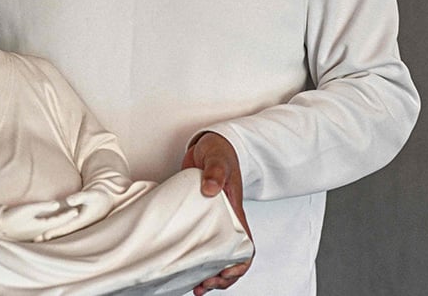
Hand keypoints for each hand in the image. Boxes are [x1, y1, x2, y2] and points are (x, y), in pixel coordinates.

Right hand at [0, 200, 80, 241]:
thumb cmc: (12, 216)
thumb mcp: (28, 209)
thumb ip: (43, 206)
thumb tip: (57, 204)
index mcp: (41, 226)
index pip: (59, 220)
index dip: (68, 215)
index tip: (76, 210)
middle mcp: (40, 232)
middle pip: (56, 225)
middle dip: (66, 220)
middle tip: (76, 213)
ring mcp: (35, 233)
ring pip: (51, 228)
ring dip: (59, 223)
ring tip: (67, 217)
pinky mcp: (30, 233)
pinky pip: (45, 229)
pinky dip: (51, 225)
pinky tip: (52, 223)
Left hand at [36, 188, 112, 241]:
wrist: (104, 201)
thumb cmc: (98, 197)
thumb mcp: (91, 195)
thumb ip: (80, 197)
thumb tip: (69, 200)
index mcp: (80, 221)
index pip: (65, 228)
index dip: (55, 231)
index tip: (44, 235)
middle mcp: (76, 225)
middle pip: (60, 233)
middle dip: (48, 237)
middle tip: (35, 241)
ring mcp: (74, 224)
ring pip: (59, 232)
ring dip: (48, 235)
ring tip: (35, 239)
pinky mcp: (72, 222)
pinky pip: (61, 227)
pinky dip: (52, 230)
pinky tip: (42, 232)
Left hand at [182, 132, 252, 293]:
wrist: (208, 146)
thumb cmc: (219, 152)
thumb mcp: (217, 159)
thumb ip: (215, 172)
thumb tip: (210, 190)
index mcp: (234, 212)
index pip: (245, 247)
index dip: (238, 266)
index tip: (223, 274)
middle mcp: (225, 221)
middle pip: (230, 260)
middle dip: (220, 278)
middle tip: (202, 286)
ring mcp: (210, 222)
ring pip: (214, 256)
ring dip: (207, 274)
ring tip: (195, 286)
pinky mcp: (196, 219)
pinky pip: (199, 245)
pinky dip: (193, 259)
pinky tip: (182, 266)